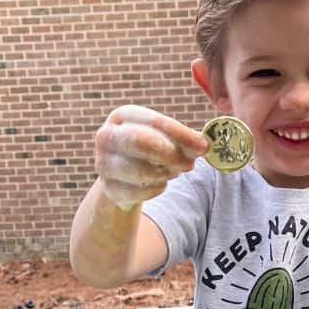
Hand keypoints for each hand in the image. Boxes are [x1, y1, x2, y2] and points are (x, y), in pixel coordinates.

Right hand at [95, 104, 209, 209]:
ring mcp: (104, 163)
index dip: (182, 135)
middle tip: (190, 164)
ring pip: (142, 171)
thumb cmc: (150, 151)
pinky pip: (141, 192)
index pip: (155, 121)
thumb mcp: (165, 139)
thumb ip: (185, 140)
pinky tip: (160, 183)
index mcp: (123, 116)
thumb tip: (203, 145)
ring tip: (173, 172)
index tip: (204, 147)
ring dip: (166, 174)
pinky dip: (157, 189)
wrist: (123, 177)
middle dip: (171, 155)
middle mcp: (107, 136)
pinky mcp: (109, 189)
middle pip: (141, 142)